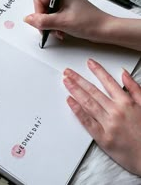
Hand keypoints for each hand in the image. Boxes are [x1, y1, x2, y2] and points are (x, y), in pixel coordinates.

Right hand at [24, 0, 113, 42]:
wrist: (104, 30)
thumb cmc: (89, 22)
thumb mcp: (62, 22)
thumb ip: (43, 21)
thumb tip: (28, 19)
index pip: (39, 0)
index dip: (38, 14)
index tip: (43, 24)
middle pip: (42, 9)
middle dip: (45, 22)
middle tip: (50, 30)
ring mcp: (65, 5)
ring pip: (48, 16)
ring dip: (50, 26)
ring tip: (58, 33)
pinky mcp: (68, 13)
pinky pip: (55, 20)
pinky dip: (56, 28)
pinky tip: (61, 33)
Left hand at [63, 58, 140, 175]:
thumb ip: (135, 88)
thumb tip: (123, 73)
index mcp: (126, 102)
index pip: (108, 81)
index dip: (97, 70)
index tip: (89, 63)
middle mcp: (116, 111)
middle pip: (93, 91)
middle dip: (78, 79)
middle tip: (68, 72)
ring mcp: (108, 123)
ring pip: (88, 102)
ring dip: (74, 90)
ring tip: (66, 81)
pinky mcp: (102, 137)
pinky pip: (86, 121)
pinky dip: (77, 110)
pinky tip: (69, 101)